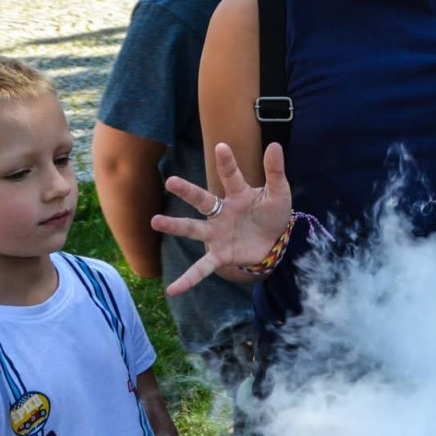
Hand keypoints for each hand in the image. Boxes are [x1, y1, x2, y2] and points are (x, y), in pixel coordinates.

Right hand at [150, 142, 294, 293]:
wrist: (275, 243)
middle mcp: (222, 213)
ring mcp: (218, 234)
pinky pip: (202, 268)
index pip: (231, 177)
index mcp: (238, 195)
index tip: (222, 146)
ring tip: (155, 221)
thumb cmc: (272, 214)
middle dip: (187, 191)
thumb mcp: (280, 193)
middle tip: (171, 182)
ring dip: (175, 226)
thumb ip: (275, 171)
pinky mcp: (220, 255)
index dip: (227, 163)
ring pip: (193, 229)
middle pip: (203, 200)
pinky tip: (173, 289)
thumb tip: (275, 145)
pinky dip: (189, 279)